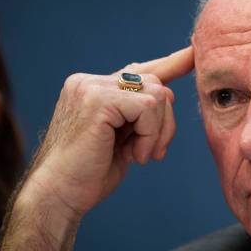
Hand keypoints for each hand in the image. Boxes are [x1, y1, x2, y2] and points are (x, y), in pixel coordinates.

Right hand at [0, 46, 193, 250]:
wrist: (59, 195)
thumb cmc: (89, 173)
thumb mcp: (122, 138)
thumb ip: (138, 114)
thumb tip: (168, 94)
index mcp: (93, 88)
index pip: (138, 71)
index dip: (169, 64)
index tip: (191, 54)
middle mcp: (90, 81)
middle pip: (155, 84)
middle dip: (165, 121)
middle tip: (153, 152)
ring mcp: (92, 87)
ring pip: (156, 94)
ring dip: (158, 131)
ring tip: (140, 155)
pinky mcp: (98, 100)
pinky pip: (148, 107)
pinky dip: (151, 134)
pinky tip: (136, 155)